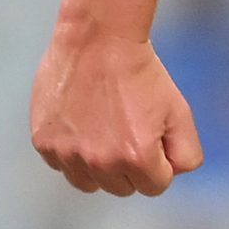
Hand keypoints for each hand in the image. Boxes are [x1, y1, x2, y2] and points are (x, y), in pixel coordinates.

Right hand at [29, 20, 203, 196]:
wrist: (98, 40)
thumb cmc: (142, 74)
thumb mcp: (179, 111)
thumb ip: (185, 152)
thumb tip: (171, 173)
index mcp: (136, 158)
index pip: (154, 186)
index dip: (159, 161)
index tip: (153, 135)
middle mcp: (99, 163)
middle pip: (121, 188)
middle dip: (130, 165)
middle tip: (129, 128)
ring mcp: (67, 154)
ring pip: (89, 183)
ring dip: (100, 165)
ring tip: (105, 128)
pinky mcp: (43, 143)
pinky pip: (62, 165)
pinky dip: (73, 152)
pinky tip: (82, 122)